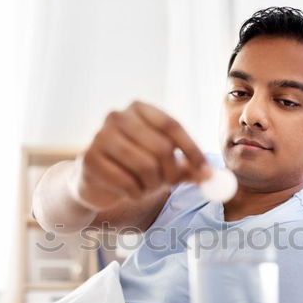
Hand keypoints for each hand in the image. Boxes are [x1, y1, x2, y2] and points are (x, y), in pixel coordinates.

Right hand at [72, 100, 211, 210]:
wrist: (94, 182)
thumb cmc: (133, 168)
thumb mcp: (164, 163)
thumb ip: (188, 167)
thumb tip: (212, 176)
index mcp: (139, 109)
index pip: (171, 126)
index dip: (191, 150)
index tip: (205, 171)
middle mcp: (117, 117)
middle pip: (161, 147)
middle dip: (172, 172)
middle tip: (171, 184)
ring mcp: (100, 136)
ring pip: (145, 166)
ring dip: (152, 185)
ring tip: (147, 187)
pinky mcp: (90, 159)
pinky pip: (126, 182)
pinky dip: (135, 193)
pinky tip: (130, 192)